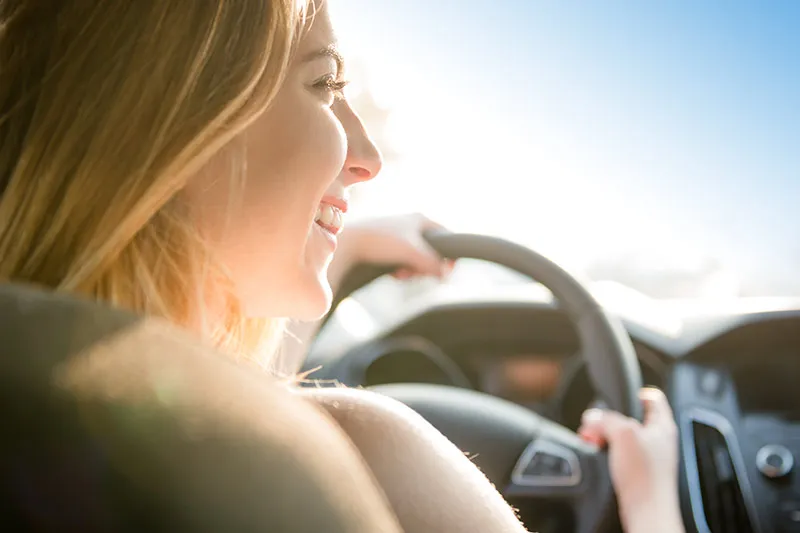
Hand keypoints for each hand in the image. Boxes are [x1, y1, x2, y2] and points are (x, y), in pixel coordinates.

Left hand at [330, 213, 453, 290]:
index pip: (446, 236)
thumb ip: (432, 263)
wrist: (348, 243)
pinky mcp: (386, 247)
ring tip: (401, 274)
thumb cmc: (381, 242)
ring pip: (416, 259)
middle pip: (431, 251)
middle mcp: (410, 225)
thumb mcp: (412, 252)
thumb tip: (446, 275)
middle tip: (418, 274)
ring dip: (412, 271)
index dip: (450, 254)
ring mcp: (398, 236)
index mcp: (420, 220)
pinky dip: (401, 270)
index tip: (448, 270)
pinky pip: (402, 262)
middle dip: (426, 267)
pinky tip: (394, 274)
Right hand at [578, 388, 684, 532]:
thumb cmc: (645, 477)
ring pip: (622, 436)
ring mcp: (648, 457)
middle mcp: (657, 440)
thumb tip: (592, 417)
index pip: (652, 398)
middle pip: (631, 417)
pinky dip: (606, 451)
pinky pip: (619, 454)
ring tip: (592, 438)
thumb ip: (606, 419)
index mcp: (663, 426)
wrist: (646, 511)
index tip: (617, 396)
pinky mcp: (638, 472)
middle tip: (596, 423)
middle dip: (609, 418)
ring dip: (604, 435)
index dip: (634, 392)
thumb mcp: (623, 434)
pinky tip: (597, 455)